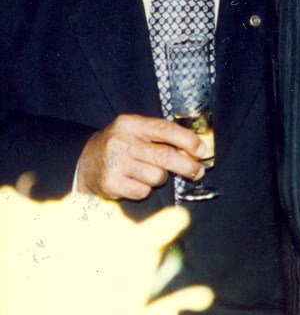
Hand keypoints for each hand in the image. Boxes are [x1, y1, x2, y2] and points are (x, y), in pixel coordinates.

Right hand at [74, 113, 207, 200]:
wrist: (82, 162)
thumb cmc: (119, 146)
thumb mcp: (135, 131)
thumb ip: (161, 136)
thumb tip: (196, 147)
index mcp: (130, 124)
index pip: (165, 129)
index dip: (188, 140)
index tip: (202, 150)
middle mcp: (120, 142)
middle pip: (164, 156)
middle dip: (187, 166)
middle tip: (198, 172)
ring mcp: (114, 164)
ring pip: (156, 176)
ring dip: (161, 178)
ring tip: (151, 173)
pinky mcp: (110, 184)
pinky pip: (143, 191)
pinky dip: (145, 189)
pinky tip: (135, 182)